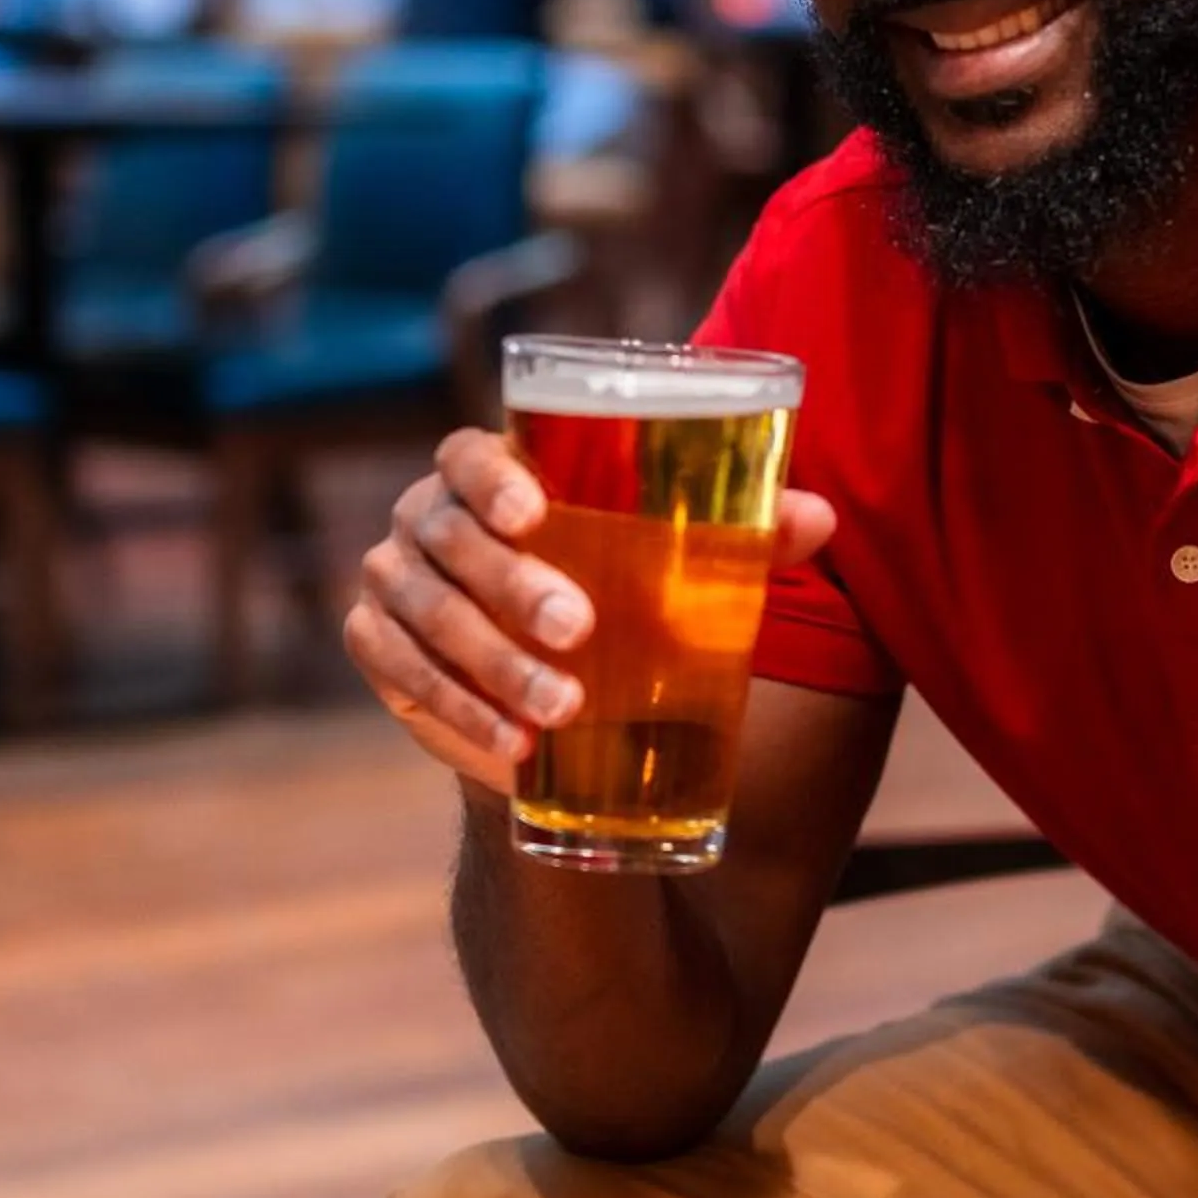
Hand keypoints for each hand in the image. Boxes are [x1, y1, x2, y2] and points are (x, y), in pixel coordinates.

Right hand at [345, 427, 838, 792]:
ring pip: (424, 612)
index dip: (490, 476)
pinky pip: (399, 673)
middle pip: (449, 538)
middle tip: (578, 630)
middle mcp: (428, 517)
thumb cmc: (621, 587)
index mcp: (491, 473)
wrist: (556, 682)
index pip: (465, 451)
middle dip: (509, 585)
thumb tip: (820, 518)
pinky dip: (456, 710)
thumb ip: (742, 531)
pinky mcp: (377, 647)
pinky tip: (513, 745)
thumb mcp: (674, 559)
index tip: (535, 512)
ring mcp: (392, 581)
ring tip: (564, 709)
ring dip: (490, 664)